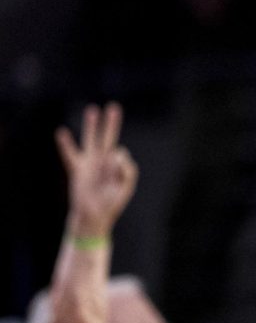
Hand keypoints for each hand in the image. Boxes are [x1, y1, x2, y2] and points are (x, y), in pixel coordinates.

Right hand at [55, 103, 138, 237]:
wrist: (94, 215)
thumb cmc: (111, 203)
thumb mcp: (126, 188)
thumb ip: (127, 171)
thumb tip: (117, 153)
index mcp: (117, 166)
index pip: (120, 154)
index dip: (117, 162)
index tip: (113, 173)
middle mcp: (103, 162)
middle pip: (108, 138)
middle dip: (111, 123)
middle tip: (114, 107)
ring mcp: (89, 164)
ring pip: (91, 140)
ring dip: (92, 125)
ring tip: (92, 109)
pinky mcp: (77, 169)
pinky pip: (70, 154)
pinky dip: (66, 144)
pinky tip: (62, 132)